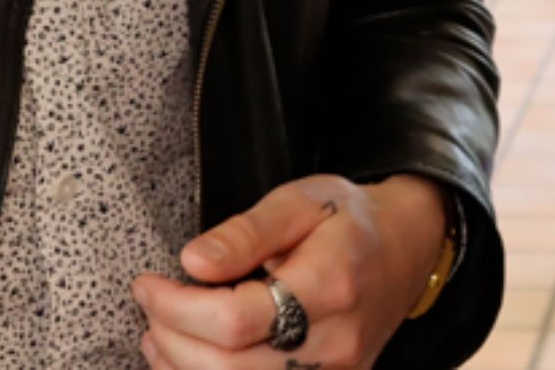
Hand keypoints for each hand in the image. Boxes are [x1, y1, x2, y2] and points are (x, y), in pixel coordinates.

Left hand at [134, 174, 447, 369]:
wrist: (407, 248)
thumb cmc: (348, 219)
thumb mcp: (300, 201)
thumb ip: (245, 231)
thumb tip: (192, 262)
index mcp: (330, 286)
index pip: (236, 321)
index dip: (177, 309)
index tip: (147, 284)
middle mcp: (336, 342)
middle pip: (231, 367)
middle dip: (173, 339)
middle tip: (149, 305)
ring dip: (183, 369)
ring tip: (160, 333)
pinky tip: (189, 359)